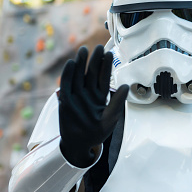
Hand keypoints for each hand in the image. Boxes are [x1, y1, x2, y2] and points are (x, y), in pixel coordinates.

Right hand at [58, 45, 128, 167]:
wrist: (80, 144)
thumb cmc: (97, 132)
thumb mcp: (111, 118)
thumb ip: (117, 102)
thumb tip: (126, 86)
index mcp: (101, 96)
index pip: (104, 77)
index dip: (106, 66)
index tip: (108, 53)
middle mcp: (89, 93)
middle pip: (91, 73)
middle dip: (94, 60)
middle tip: (98, 47)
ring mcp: (77, 96)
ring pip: (79, 76)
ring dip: (81, 63)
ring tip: (84, 51)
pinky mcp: (66, 100)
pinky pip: (67, 84)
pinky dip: (68, 74)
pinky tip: (71, 63)